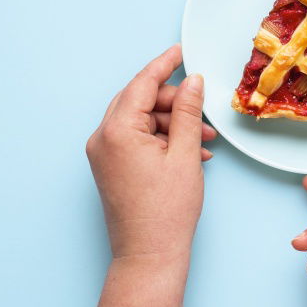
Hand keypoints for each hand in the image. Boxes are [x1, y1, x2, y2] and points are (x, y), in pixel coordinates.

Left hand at [86, 44, 215, 261]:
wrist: (149, 254)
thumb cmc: (166, 211)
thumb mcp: (185, 155)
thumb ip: (188, 113)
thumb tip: (192, 83)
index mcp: (117, 132)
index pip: (142, 85)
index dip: (164, 65)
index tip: (180, 52)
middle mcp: (103, 139)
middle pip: (140, 101)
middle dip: (174, 102)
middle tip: (202, 109)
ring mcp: (104, 155)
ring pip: (141, 120)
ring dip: (173, 124)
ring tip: (203, 141)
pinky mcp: (110, 168)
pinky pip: (137, 139)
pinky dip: (163, 139)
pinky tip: (190, 152)